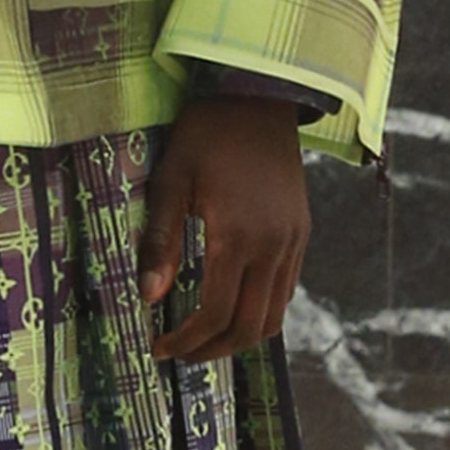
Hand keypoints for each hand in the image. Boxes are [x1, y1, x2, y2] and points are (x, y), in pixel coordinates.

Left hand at [137, 96, 309, 362]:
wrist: (258, 98)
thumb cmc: (206, 135)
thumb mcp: (171, 180)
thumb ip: (160, 240)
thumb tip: (148, 297)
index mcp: (239, 235)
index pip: (216, 312)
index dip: (187, 339)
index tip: (159, 347)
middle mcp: (274, 246)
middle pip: (250, 327)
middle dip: (212, 349)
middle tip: (179, 351)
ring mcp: (293, 242)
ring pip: (274, 315)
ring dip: (239, 336)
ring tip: (203, 337)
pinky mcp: (301, 234)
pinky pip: (285, 290)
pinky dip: (259, 310)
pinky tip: (230, 303)